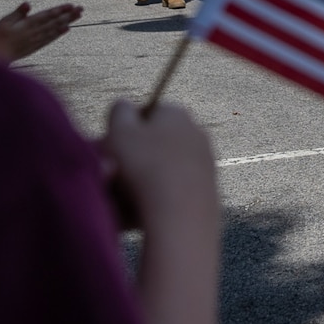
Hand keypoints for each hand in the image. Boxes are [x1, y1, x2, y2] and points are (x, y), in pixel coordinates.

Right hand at [0, 1, 82, 63]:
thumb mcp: (5, 22)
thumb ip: (18, 13)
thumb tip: (28, 3)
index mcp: (28, 25)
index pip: (47, 15)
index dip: (60, 10)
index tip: (71, 5)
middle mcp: (35, 32)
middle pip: (55, 21)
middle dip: (69, 14)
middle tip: (81, 8)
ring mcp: (37, 40)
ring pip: (55, 29)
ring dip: (67, 22)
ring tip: (78, 16)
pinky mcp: (35, 46)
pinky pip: (50, 38)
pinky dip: (59, 33)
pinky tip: (66, 29)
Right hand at [100, 100, 216, 233]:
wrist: (180, 216)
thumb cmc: (143, 167)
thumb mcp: (119, 131)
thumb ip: (119, 112)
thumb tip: (125, 106)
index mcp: (177, 113)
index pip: (148, 111)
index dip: (126, 128)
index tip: (113, 147)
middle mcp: (198, 132)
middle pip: (158, 140)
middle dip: (137, 153)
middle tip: (116, 171)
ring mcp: (207, 162)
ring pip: (166, 167)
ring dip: (147, 177)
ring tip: (126, 195)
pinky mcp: (210, 190)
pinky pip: (177, 190)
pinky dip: (161, 196)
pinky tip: (144, 210)